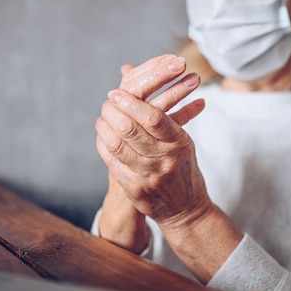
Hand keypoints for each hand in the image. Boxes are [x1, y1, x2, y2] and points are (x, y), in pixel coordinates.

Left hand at [96, 55, 207, 225]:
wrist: (187, 210)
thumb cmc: (184, 168)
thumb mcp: (183, 139)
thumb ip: (164, 114)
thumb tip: (141, 79)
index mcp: (179, 143)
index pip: (154, 117)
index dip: (131, 103)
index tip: (117, 92)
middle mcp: (164, 159)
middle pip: (131, 129)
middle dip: (113, 110)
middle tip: (107, 101)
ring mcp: (148, 176)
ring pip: (118, 145)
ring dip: (105, 126)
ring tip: (103, 117)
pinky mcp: (135, 190)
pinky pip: (112, 162)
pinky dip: (104, 144)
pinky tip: (103, 135)